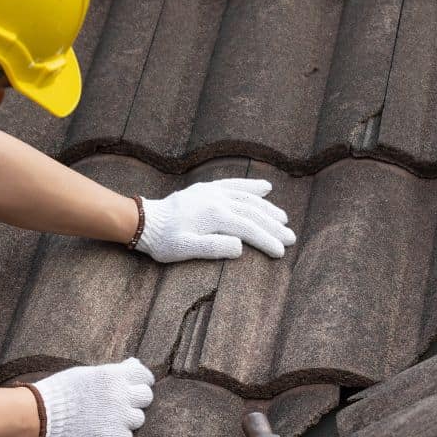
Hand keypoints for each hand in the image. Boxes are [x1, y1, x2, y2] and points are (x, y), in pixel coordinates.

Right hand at [31, 358, 154, 436]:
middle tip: (124, 402)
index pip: (144, 376)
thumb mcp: (88, 373)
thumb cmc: (62, 390)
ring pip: (138, 418)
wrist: (43, 414)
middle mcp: (121, 395)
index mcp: (114, 376)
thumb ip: (113, 371)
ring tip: (109, 417)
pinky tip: (103, 430)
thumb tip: (134, 364)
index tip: (138, 384)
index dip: (142, 380)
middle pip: (146, 397)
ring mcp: (119, 418)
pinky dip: (117, 435)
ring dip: (127, 418)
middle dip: (136, 399)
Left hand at [135, 178, 295, 262]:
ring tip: (283, 219)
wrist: (145, 221)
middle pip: (253, 212)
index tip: (281, 252)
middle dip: (273, 226)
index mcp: (214, 215)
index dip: (267, 240)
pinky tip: (266, 188)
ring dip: (267, 208)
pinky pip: (234, 185)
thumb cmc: (164, 240)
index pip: (248, 228)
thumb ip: (213, 247)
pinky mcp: (207, 189)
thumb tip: (240, 246)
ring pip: (247, 198)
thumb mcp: (186, 249)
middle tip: (291, 238)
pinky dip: (251, 186)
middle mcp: (217, 199)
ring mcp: (213, 192)